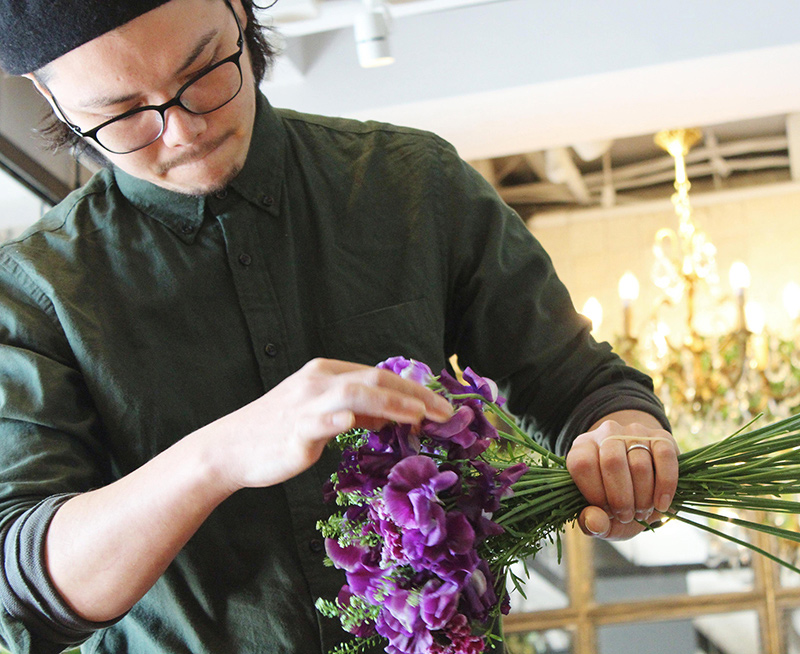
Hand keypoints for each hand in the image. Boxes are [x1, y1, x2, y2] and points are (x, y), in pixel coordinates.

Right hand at [202, 358, 453, 491]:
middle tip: (445, 413)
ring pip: (357, 392)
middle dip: (414, 394)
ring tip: (421, 417)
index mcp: (326, 372)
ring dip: (393, 402)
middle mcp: (318, 380)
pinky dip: (344, 416)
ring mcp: (306, 403)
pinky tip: (363, 421)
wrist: (231, 448)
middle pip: (375, 378)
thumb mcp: (322, 413)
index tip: (441, 404)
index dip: (413, 387)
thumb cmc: (278, 431)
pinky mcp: (296, 429)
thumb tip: (394, 412)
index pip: (379, 373)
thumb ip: (358, 409)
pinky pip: (323, 419)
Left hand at [565, 410, 678, 539]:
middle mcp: (606, 432)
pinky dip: (665, 486)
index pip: (582, 464)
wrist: (644, 484)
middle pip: (612, 462)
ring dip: (643, 497)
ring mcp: (635, 431)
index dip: (594, 493)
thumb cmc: (616, 501)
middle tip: (626, 516)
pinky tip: (661, 505)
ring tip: (642, 512)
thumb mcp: (600, 516)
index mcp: (582, 447)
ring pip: (640, 464)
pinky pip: (665, 457)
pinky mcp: (662, 436)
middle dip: (621, 498)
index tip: (606, 512)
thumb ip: (591, 522)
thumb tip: (594, 523)